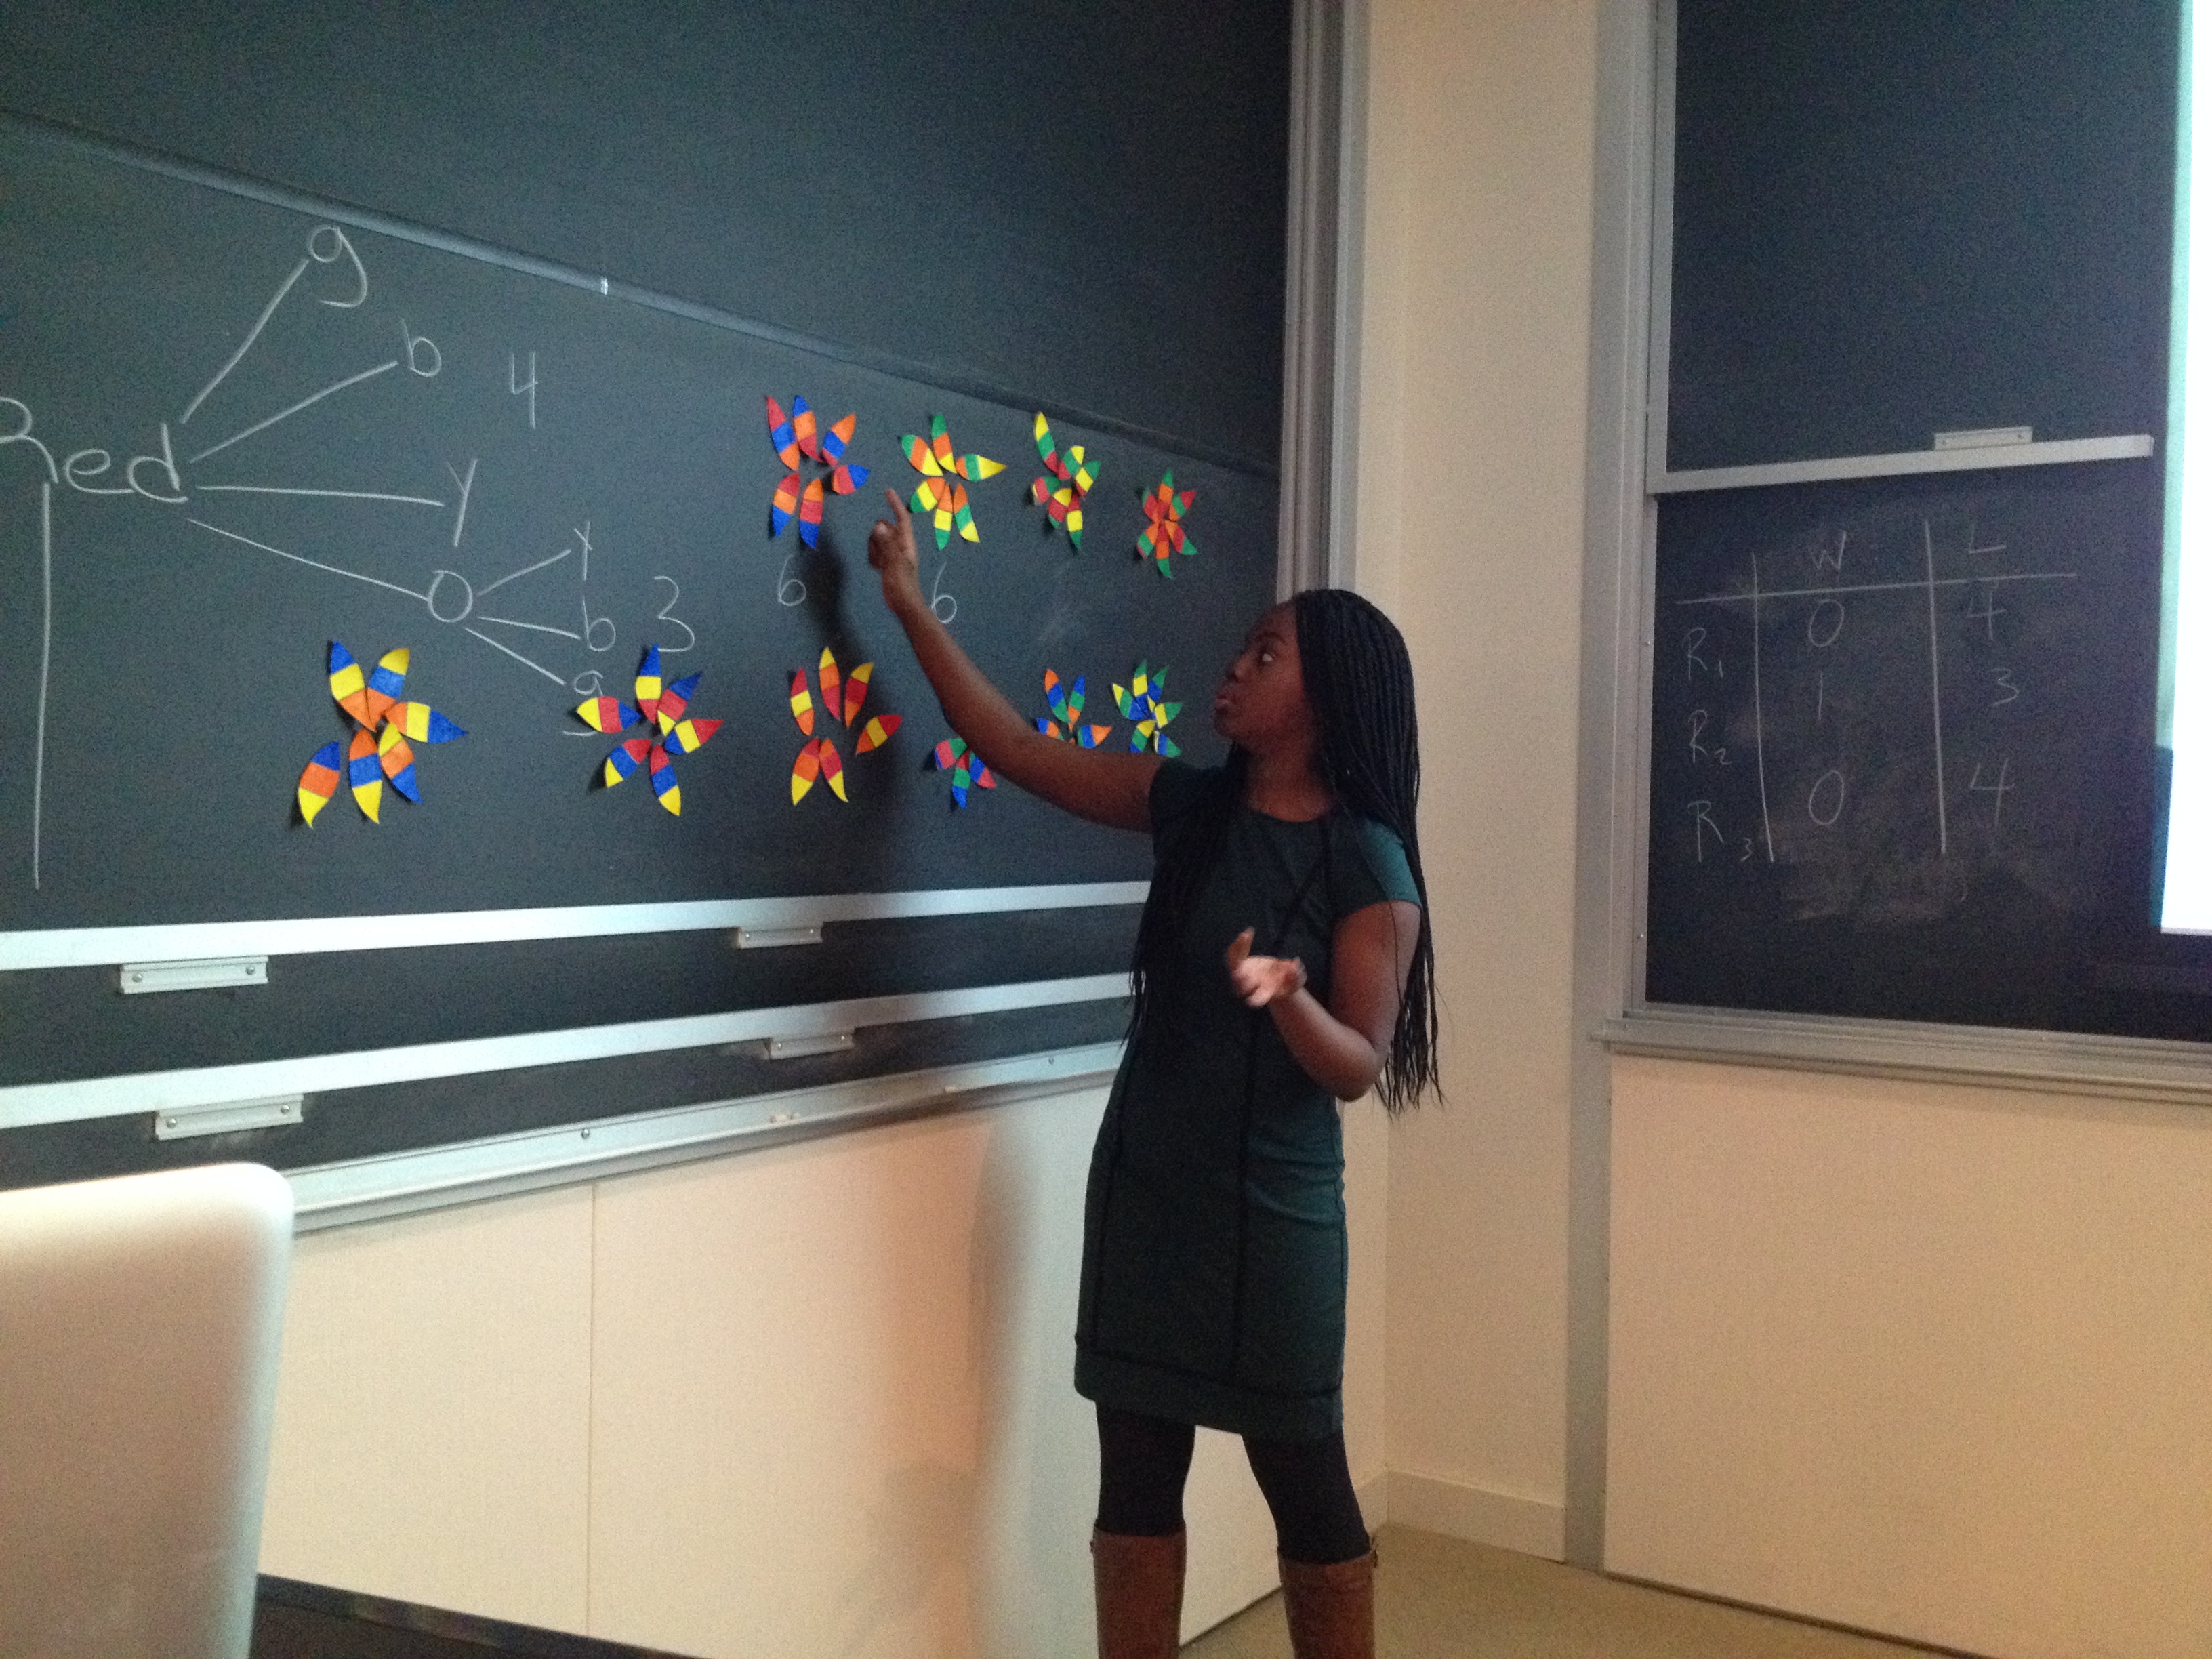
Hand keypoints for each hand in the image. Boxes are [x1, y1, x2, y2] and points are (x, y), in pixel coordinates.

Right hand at [867, 488, 924, 617]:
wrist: (903, 604)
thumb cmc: (902, 584)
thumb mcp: (894, 563)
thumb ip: (887, 544)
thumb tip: (879, 525)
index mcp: (906, 543)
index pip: (902, 519)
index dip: (895, 504)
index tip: (888, 491)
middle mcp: (900, 545)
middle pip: (885, 528)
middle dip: (878, 535)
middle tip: (879, 553)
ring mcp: (893, 554)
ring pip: (877, 540)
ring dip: (874, 548)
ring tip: (879, 564)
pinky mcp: (887, 562)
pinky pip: (875, 552)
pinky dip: (873, 557)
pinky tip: (877, 568)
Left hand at [1225, 927, 1306, 1008]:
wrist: (1279, 978)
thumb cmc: (1290, 982)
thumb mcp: (1297, 980)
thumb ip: (1296, 974)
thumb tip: (1295, 963)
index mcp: (1265, 993)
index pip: (1257, 999)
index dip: (1254, 1000)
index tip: (1251, 1001)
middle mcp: (1251, 986)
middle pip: (1241, 986)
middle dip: (1242, 980)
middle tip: (1241, 973)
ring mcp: (1244, 975)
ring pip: (1234, 966)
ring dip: (1237, 952)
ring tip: (1245, 936)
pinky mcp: (1242, 964)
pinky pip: (1235, 954)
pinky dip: (1238, 944)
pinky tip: (1247, 933)